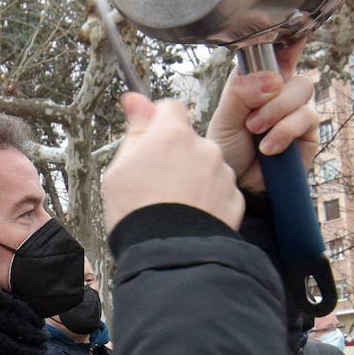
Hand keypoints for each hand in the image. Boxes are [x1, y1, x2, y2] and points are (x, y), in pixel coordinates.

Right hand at [102, 93, 243, 230]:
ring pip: (206, 166)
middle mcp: (204, 148)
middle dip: (176, 155)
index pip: (170, 108)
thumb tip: (135, 100)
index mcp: (173, 135)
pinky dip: (208, 200)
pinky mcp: (234, 199)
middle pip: (189, 141)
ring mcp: (222, 174)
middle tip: (156, 182)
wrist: (168, 254)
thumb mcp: (119, 168)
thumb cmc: (139, 213)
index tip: (150, 138)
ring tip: (174, 204)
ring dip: (194, 178)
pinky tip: (190, 216)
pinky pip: (219, 192)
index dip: (157, 122)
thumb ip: (134, 130)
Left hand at [206, 39, 316, 191]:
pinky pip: (306, 119)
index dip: (291, 36)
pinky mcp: (309, 134)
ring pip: (302, 93)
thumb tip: (271, 79)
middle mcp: (282, 94)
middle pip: (293, 74)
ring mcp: (297, 113)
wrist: (236, 186)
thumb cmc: (227, 151)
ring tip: (256, 133)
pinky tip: (269, 148)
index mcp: (259, 82)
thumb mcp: (224, 118)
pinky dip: (284, 132)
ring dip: (276, 114)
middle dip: (272, 96)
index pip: (279, 52)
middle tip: (251, 119)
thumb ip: (240, 93)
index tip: (298, 20)